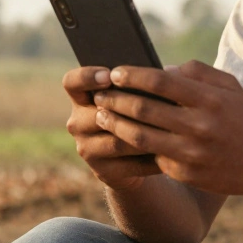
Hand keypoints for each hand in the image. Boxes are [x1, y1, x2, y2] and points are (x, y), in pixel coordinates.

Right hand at [62, 66, 161, 189]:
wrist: (135, 157)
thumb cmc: (138, 114)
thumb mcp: (134, 96)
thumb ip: (140, 84)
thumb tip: (168, 72)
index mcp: (81, 97)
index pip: (72, 82)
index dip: (87, 77)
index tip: (108, 75)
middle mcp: (77, 122)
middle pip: (99, 114)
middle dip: (128, 110)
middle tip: (154, 105)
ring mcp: (86, 148)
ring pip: (117, 141)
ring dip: (145, 135)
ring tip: (169, 129)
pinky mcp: (102, 171)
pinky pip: (129, 164)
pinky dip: (151, 158)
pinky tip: (170, 151)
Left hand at [92, 60, 242, 196]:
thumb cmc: (242, 117)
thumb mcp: (229, 86)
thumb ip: (196, 71)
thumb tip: (160, 68)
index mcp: (209, 99)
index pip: (160, 81)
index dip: (132, 76)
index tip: (115, 73)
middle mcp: (199, 126)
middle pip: (143, 109)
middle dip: (115, 100)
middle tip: (99, 95)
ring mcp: (191, 153)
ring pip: (139, 137)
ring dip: (115, 124)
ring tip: (101, 116)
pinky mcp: (186, 174)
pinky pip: (152, 157)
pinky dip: (134, 146)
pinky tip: (121, 138)